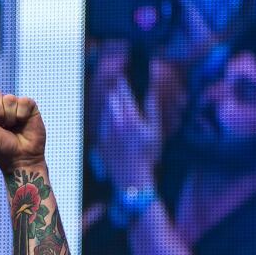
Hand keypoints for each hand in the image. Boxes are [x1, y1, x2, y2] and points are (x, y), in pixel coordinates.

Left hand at [0, 46, 45, 169]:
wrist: (22, 160)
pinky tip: (23, 124)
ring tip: (13, 128)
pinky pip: (22, 102)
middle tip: (2, 129)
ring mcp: (13, 104)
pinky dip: (21, 115)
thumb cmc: (1, 151)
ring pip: (8, 99)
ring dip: (9, 117)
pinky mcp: (28, 106)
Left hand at [97, 73, 161, 190]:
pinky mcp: (100, 141)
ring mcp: (106, 131)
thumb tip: (151, 89)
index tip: (124, 76)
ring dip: (111, 104)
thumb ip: (152, 107)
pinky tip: (113, 120)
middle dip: (116, 91)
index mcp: (130, 117)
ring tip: (117, 104)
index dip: (123, 82)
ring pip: (105, 109)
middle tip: (120, 88)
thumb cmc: (148, 154)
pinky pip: (101, 123)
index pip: (123, 91)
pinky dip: (107, 118)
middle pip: (111, 98)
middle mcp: (115, 122)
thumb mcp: (155, 130)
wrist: (132, 178)